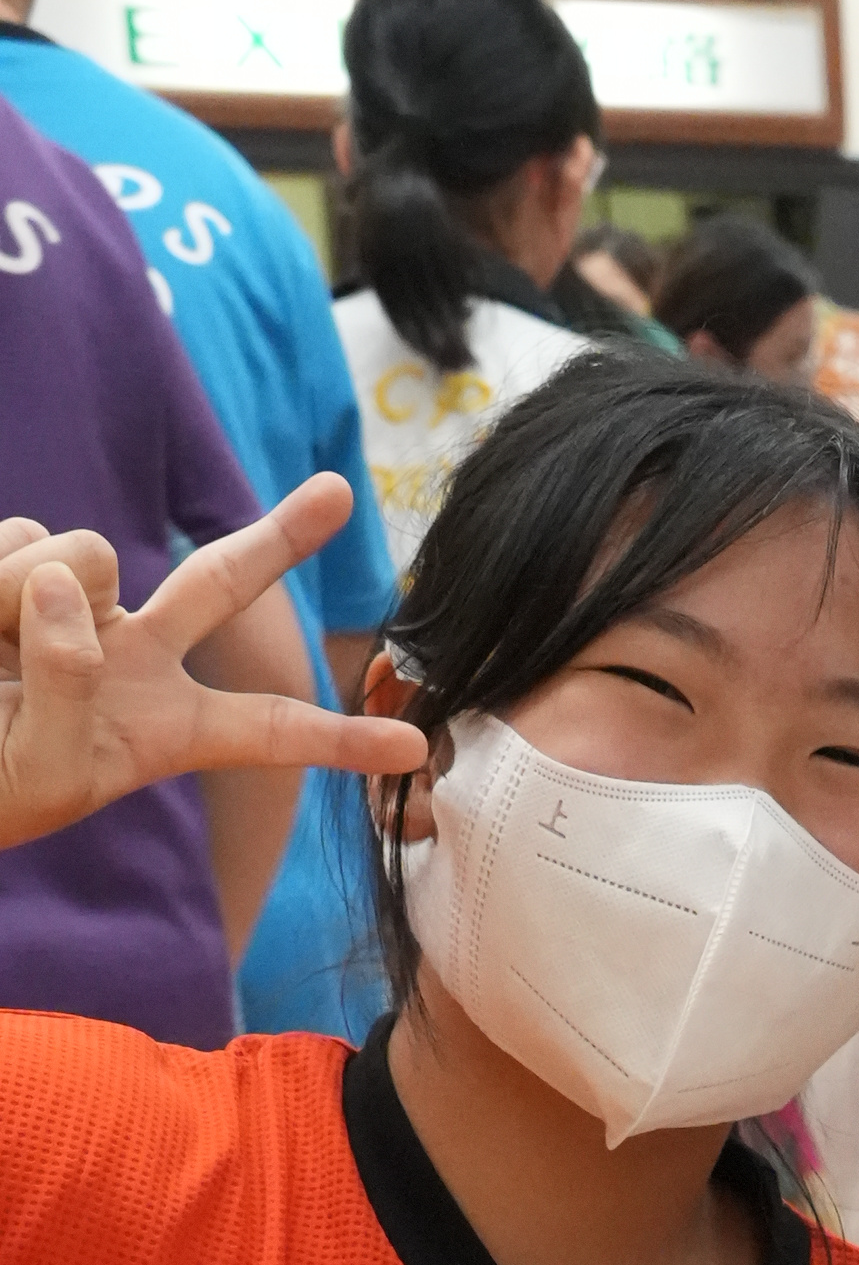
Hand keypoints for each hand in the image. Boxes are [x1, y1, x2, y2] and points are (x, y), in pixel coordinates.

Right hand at [0, 479, 427, 853]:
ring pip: (89, 555)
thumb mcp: (42, 775)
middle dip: (281, 538)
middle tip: (337, 490)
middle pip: (221, 583)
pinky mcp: (19, 565)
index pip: (266, 731)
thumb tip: (66, 578)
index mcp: (164, 729)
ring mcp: (77, 606)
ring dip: (27, 594)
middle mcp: (135, 656)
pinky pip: (20, 539)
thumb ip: (70, 688)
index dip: (338, 740)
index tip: (413, 751)